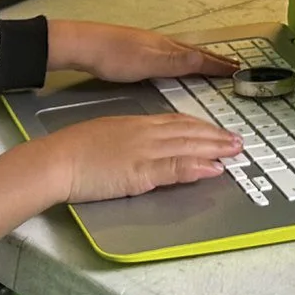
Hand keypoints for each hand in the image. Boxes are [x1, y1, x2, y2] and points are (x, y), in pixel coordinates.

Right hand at [45, 114, 241, 204]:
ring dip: (215, 148)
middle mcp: (145, 134)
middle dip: (215, 135)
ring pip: (188, 146)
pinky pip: (175, 167)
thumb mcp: (105, 136)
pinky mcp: (141, 172)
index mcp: (136, 124)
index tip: (216, 130)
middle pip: (188, 131)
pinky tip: (214, 169)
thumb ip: (128, 139)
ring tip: (235, 150)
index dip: (200, 126)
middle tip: (238, 140)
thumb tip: (141, 146)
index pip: (176, 122)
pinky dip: (197, 167)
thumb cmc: (72, 151)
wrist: (56, 159)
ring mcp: (145, 152)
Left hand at [47, 19, 234, 84]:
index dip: (218, 65)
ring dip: (201, 59)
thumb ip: (175, 62)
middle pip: (195, 52)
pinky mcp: (140, 51)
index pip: (200, 58)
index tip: (236, 70)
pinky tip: (177, 63)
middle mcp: (162, 44)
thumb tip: (202, 59)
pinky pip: (171, 55)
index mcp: (167, 48)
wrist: (84, 45)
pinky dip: (184, 60)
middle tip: (232, 65)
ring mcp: (151, 46)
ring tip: (212, 63)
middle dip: (215, 60)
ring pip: (183, 52)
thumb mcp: (147, 63)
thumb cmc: (112, 55)